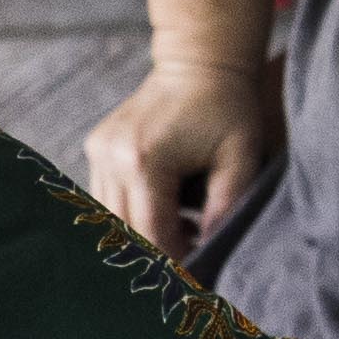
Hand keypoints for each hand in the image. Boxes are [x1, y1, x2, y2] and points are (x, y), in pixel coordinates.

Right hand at [85, 59, 280, 258]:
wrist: (200, 59)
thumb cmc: (228, 107)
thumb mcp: (241, 157)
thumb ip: (227, 205)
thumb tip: (208, 248)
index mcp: (144, 161)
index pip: (151, 233)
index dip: (173, 261)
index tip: (195, 278)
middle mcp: (111, 157)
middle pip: (123, 231)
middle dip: (153, 255)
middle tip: (185, 269)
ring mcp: (98, 150)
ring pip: (108, 217)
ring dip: (139, 234)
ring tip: (180, 235)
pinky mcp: (97, 146)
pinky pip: (106, 196)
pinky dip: (130, 213)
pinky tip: (165, 212)